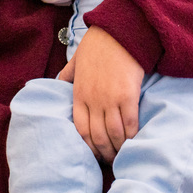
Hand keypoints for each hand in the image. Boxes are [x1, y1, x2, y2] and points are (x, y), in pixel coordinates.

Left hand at [62, 26, 141, 161]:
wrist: (119, 32)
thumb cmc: (98, 46)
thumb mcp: (75, 61)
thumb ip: (67, 75)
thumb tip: (57, 83)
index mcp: (78, 94)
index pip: (80, 130)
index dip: (88, 147)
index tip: (95, 154)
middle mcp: (93, 101)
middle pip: (97, 137)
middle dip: (105, 153)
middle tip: (111, 160)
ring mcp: (110, 100)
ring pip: (113, 134)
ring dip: (119, 148)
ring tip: (123, 154)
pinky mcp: (128, 96)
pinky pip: (129, 124)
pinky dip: (132, 136)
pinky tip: (134, 140)